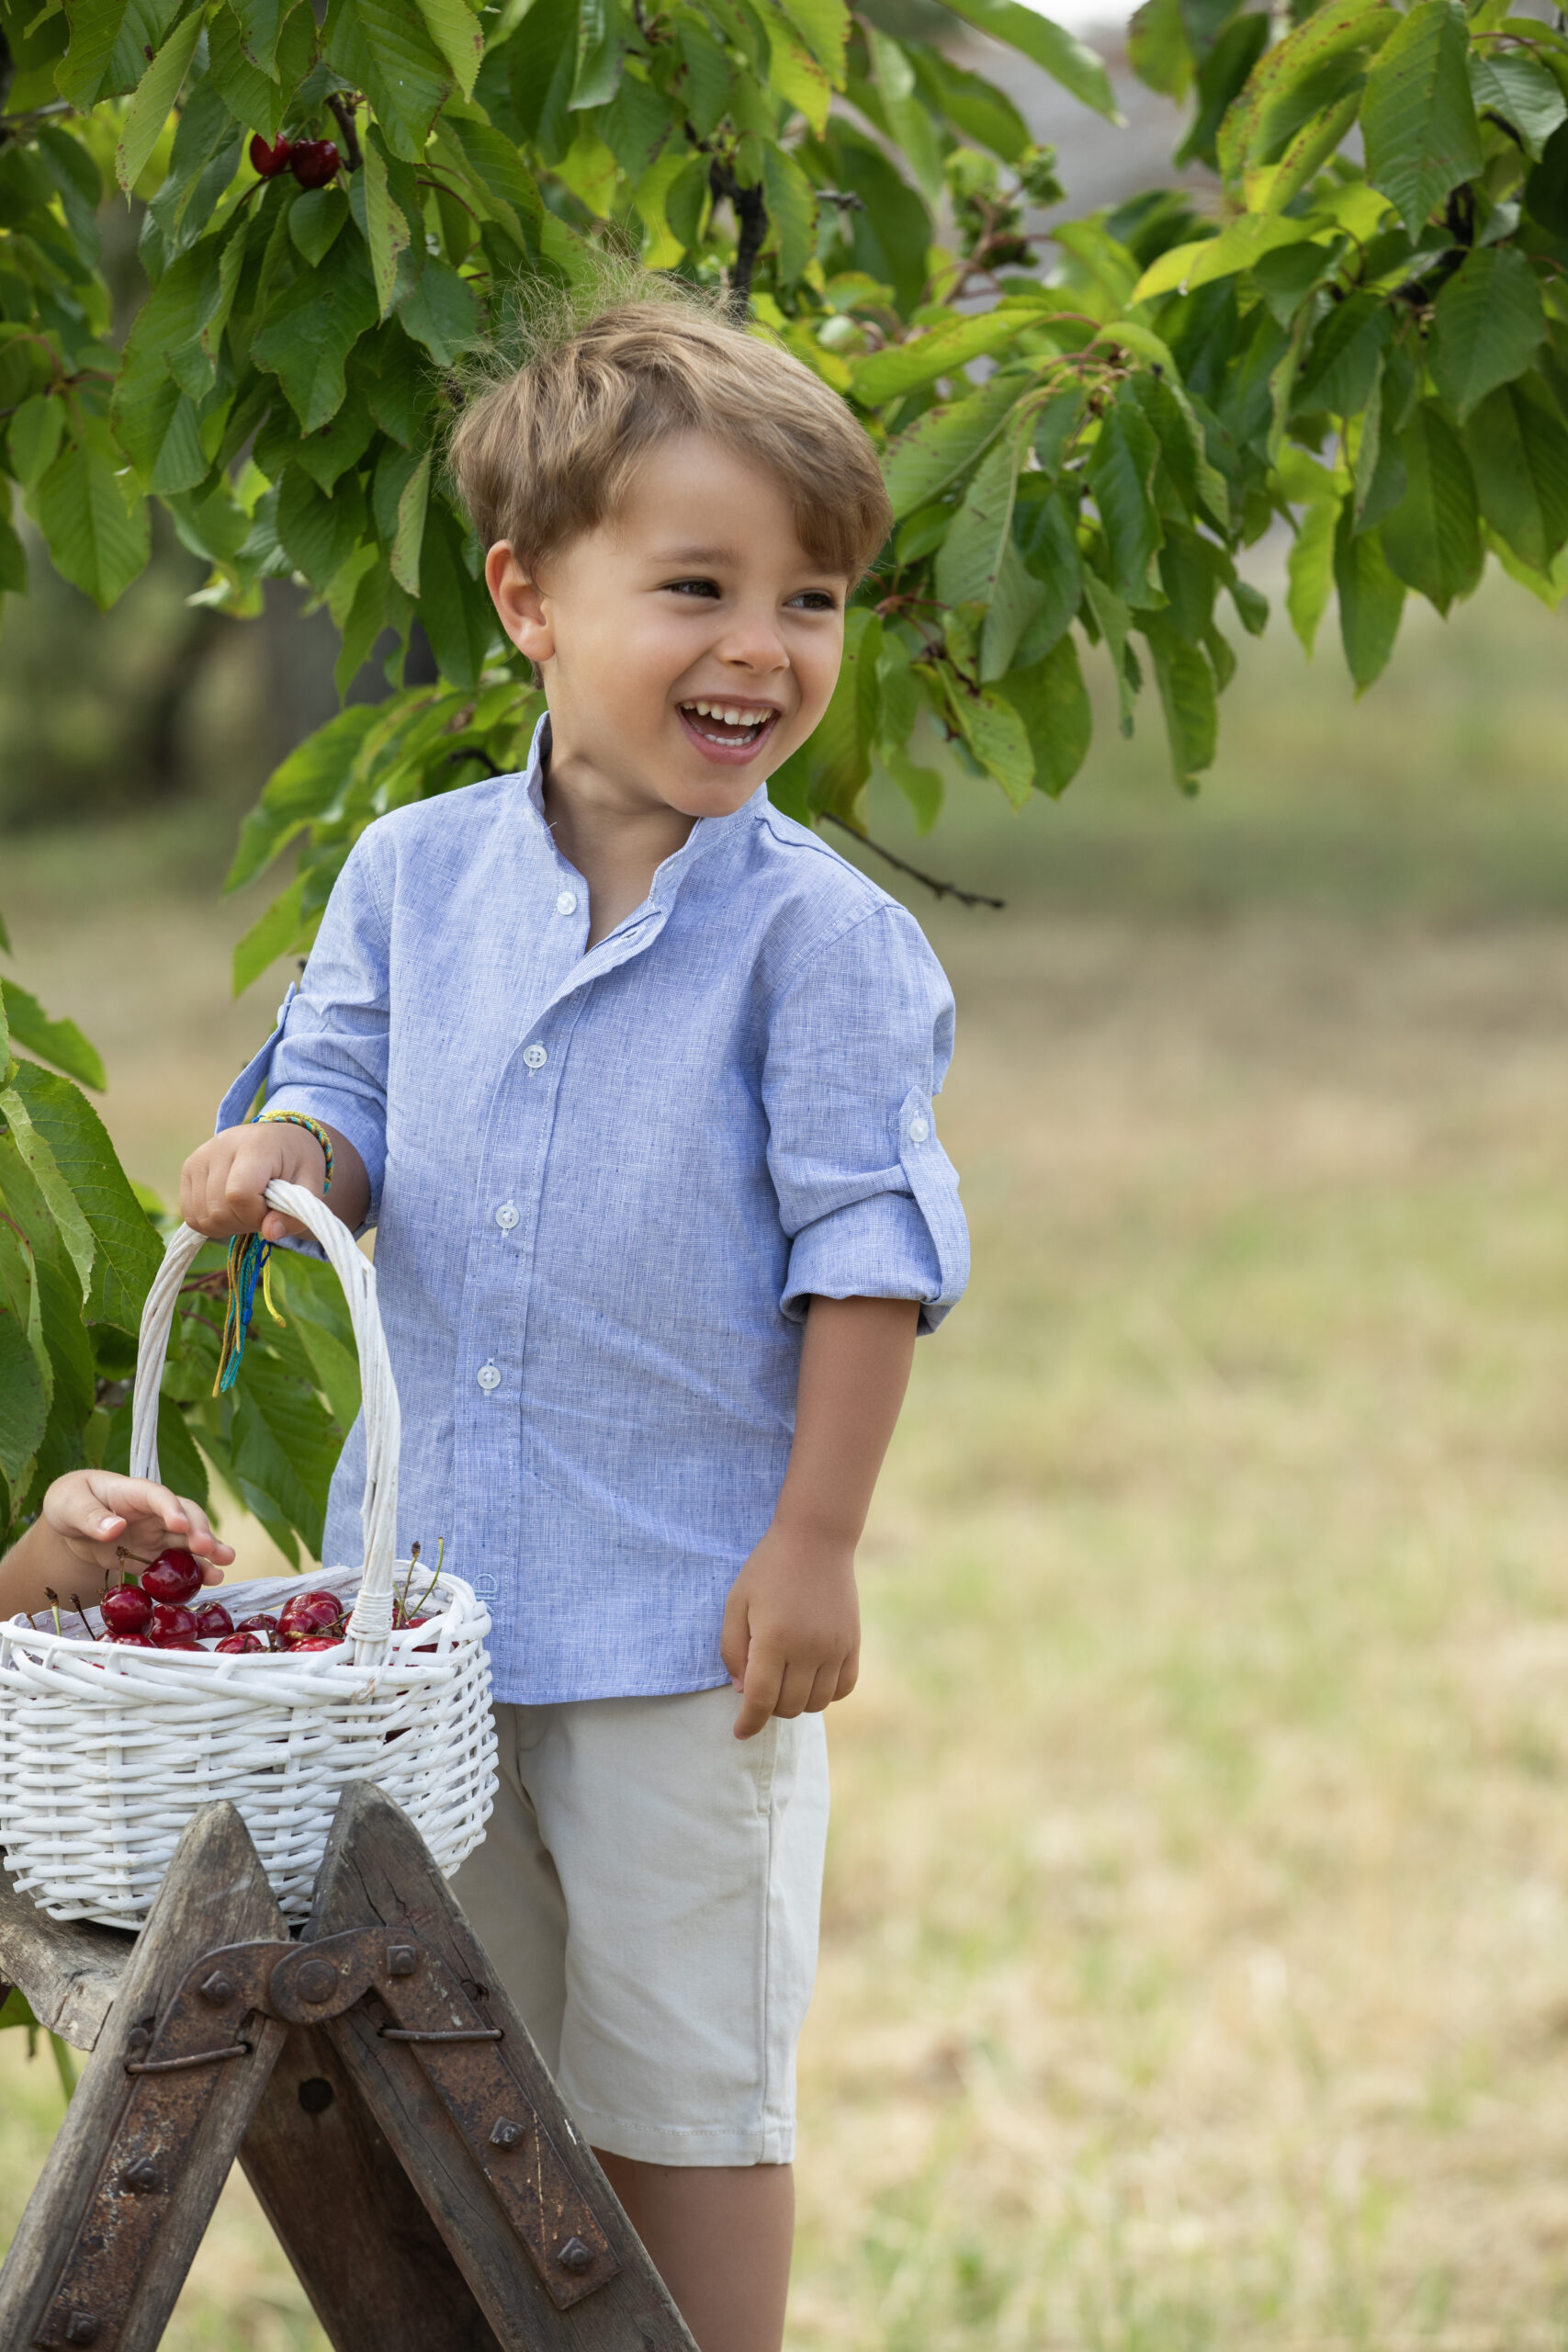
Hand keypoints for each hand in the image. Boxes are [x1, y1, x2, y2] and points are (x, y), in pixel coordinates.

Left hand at [3, 1471, 234, 1620]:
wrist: (70, 1522)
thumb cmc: (70, 1502)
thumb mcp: (69, 1504)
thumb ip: (91, 1516)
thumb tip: (115, 1528)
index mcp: (133, 1491)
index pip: (158, 1496)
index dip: (171, 1509)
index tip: (180, 1525)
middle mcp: (153, 1512)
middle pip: (185, 1515)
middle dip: (200, 1531)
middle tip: (209, 1549)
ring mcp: (156, 1533)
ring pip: (188, 1540)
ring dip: (208, 1551)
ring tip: (225, 1564)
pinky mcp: (152, 1555)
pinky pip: (174, 1564)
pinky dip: (192, 1572)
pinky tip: (207, 1583)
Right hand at [179, 1120, 328, 1243]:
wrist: (280, 1139)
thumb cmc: (297, 1163)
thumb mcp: (310, 1187)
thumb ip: (295, 1214)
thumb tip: (270, 1234)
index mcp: (255, 1145)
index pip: (239, 1194)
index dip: (256, 1214)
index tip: (273, 1210)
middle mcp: (220, 1147)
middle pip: (218, 1210)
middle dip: (245, 1222)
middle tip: (264, 1211)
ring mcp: (199, 1158)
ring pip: (202, 1217)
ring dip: (229, 1225)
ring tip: (249, 1208)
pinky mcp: (188, 1169)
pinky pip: (191, 1215)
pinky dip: (212, 1223)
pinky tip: (231, 1210)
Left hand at [720, 1518, 859, 1740]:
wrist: (815, 1539)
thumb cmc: (767, 1569)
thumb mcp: (736, 1603)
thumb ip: (732, 1651)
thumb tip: (743, 1692)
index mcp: (773, 1639)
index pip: (761, 1700)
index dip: (748, 1723)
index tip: (740, 1733)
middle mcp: (808, 1649)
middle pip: (789, 1706)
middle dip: (769, 1708)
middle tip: (759, 1689)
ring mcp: (835, 1647)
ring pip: (817, 1703)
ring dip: (797, 1703)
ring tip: (784, 1682)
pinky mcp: (852, 1643)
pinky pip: (844, 1688)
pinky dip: (826, 1694)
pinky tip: (811, 1679)